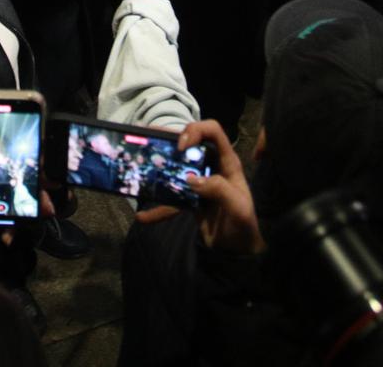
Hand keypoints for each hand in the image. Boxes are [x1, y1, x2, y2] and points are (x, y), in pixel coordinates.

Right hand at [135, 120, 263, 254]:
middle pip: (190, 143)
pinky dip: (157, 207)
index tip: (181, 147)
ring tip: (139, 162)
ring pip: (177, 166)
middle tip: (149, 141)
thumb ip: (219, 190)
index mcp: (227, 162)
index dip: (196, 131)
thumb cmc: (243, 226)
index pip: (213, 132)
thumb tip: (191, 179)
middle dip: (170, 139)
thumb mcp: (237, 208)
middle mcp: (212, 167)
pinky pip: (171, 199)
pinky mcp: (190, 199)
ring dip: (159, 165)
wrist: (237, 251)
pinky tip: (143, 216)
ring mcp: (199, 182)